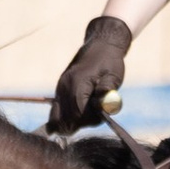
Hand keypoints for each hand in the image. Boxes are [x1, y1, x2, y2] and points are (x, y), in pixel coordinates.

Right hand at [46, 14, 131, 135]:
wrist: (100, 46)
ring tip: (89, 114)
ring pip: (57, 117)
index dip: (90, 120)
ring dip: (73, 122)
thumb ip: (107, 90)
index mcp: (77, 83)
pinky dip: (64, 118)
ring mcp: (60, 89)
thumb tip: (104, 106)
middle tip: (97, 115)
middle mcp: (64, 87)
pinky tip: (76, 119)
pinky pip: (56, 111)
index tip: (102, 116)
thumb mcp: (113, 75)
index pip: (78, 113)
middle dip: (82, 123)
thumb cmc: (109, 62)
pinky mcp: (59, 91)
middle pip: (66, 118)